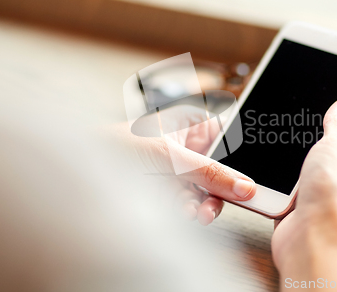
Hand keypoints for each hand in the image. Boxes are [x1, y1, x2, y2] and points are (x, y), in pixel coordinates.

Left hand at [114, 105, 255, 225]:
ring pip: (211, 190)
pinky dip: (192, 211)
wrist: (81, 175)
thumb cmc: (115, 146)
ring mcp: (183, 171)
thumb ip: (208, 172)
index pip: (231, 137)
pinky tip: (183, 211)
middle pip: (224, 168)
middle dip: (224, 187)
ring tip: (200, 213)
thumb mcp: (168, 156)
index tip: (255, 177)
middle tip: (227, 201)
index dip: (245, 155)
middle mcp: (191, 147)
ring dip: (208, 204)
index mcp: (193, 124)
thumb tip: (245, 185)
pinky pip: (194, 204)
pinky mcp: (173, 192)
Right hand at [271, 99, 336, 288]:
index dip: (334, 116)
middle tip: (290, 124)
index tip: (320, 102)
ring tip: (276, 148)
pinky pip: (282, 188)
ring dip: (286, 162)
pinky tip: (269, 175)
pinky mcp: (295, 207)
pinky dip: (275, 182)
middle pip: (318, 148)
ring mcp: (316, 193)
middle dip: (303, 137)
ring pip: (297, 167)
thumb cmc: (333, 195)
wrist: (313, 238)